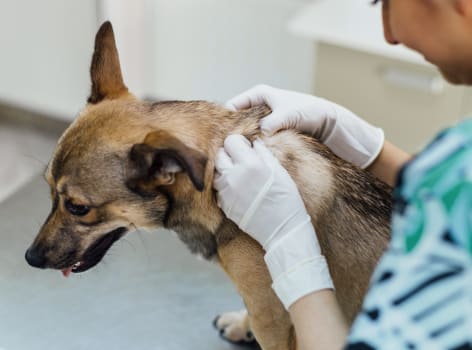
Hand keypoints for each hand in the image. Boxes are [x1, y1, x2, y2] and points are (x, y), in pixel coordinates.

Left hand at [213, 135, 332, 308]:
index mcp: (251, 164)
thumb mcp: (279, 171)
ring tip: (240, 177)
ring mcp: (227, 191)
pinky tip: (240, 191)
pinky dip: (226, 187)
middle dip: (229, 155)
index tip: (246, 149)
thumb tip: (253, 143)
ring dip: (225, 171)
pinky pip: (219, 189)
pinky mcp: (224, 204)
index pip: (231, 141)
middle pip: (220, 155)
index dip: (239, 144)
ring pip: (216, 172)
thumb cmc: (286, 199)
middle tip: (242, 162)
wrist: (282, 229)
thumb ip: (263, 154)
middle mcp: (234, 176)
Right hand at [226, 84, 383, 168]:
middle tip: (228, 149)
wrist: (327, 121)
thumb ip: (273, 122)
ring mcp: (263, 117)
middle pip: (236, 119)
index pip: (232, 106)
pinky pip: (256, 137)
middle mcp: (258, 104)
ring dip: (243, 140)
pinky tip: (251, 155)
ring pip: (246, 130)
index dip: (225, 120)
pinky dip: (253, 144)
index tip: (222, 136)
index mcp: (258, 94)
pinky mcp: (270, 129)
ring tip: (238, 154)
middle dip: (233, 132)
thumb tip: (260, 132)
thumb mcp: (288, 115)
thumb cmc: (309, 111)